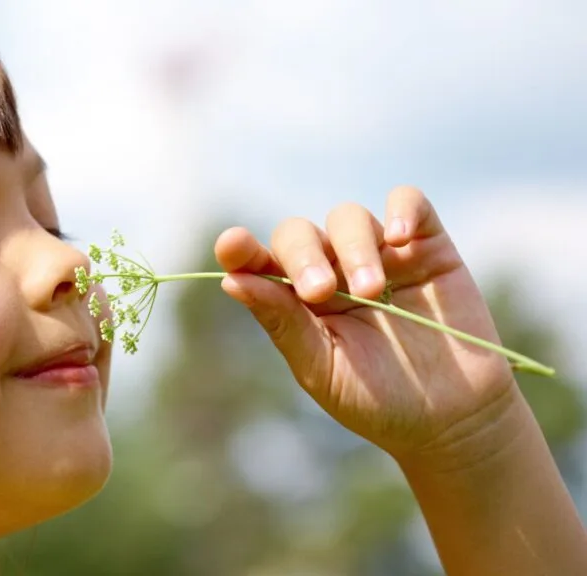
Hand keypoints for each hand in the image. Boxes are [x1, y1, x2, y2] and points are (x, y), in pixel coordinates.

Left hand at [215, 186, 522, 463]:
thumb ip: (283, 322)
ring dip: (353, 249)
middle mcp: (332, 270)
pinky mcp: (428, 247)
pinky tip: (399, 238)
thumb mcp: (322, 367)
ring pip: (349, 218)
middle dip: (303, 257)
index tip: (232, 247)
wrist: (451, 420)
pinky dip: (402, 210)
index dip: (242, 250)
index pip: (259, 261)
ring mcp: (379, 255)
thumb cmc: (376, 400)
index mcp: (296, 300)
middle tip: (319, 293)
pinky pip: (410, 202)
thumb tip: (231, 281)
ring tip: (371, 293)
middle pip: (300, 234)